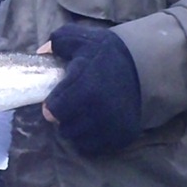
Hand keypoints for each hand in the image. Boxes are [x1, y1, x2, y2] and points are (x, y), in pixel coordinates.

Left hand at [43, 23, 142, 154]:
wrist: (144, 67)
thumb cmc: (107, 54)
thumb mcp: (82, 39)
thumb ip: (58, 42)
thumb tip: (41, 52)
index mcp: (86, 87)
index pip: (55, 110)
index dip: (51, 106)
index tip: (54, 101)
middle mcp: (99, 110)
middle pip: (65, 128)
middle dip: (63, 117)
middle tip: (69, 107)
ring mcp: (112, 126)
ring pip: (79, 139)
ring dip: (76, 128)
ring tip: (81, 114)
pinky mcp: (122, 136)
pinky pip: (95, 147)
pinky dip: (90, 138)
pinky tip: (93, 123)